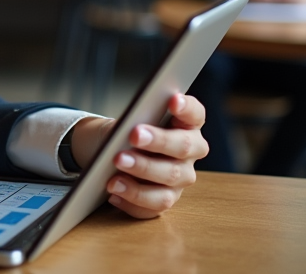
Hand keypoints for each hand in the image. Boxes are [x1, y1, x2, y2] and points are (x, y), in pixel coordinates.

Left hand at [71, 94, 208, 218]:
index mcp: (185, 125)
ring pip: (170, 177)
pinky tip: (113, 191)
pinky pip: (153, 205)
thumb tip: (124, 132)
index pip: (195, 114)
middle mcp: (189, 153)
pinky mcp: (165, 200)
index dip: (187, 107)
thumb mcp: (125, 122)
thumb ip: (130, 123)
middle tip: (134, 134)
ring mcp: (180, 179)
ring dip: (143, 170)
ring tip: (117, 164)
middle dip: (159, 140)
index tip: (173, 100)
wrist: (110, 153)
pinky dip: (132, 199)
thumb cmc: (125, 132)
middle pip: (183, 147)